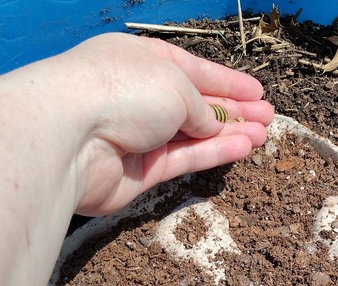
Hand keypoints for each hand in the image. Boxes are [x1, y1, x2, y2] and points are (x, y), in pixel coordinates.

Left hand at [65, 34, 273, 215]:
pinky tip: (242, 148)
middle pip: (193, 103)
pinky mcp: (138, 172)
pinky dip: (213, 153)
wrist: (69, 137)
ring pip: (192, 134)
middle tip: (267, 117)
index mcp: (140, 60)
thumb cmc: (123, 90)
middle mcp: (138, 96)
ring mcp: (137, 136)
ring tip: (263, 135)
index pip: (191, 69)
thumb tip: (212, 126)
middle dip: (232, 110)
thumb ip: (201, 106)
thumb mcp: (175, 84)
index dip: (226, 81)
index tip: (256, 92)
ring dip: (228, 133)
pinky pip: (183, 159)